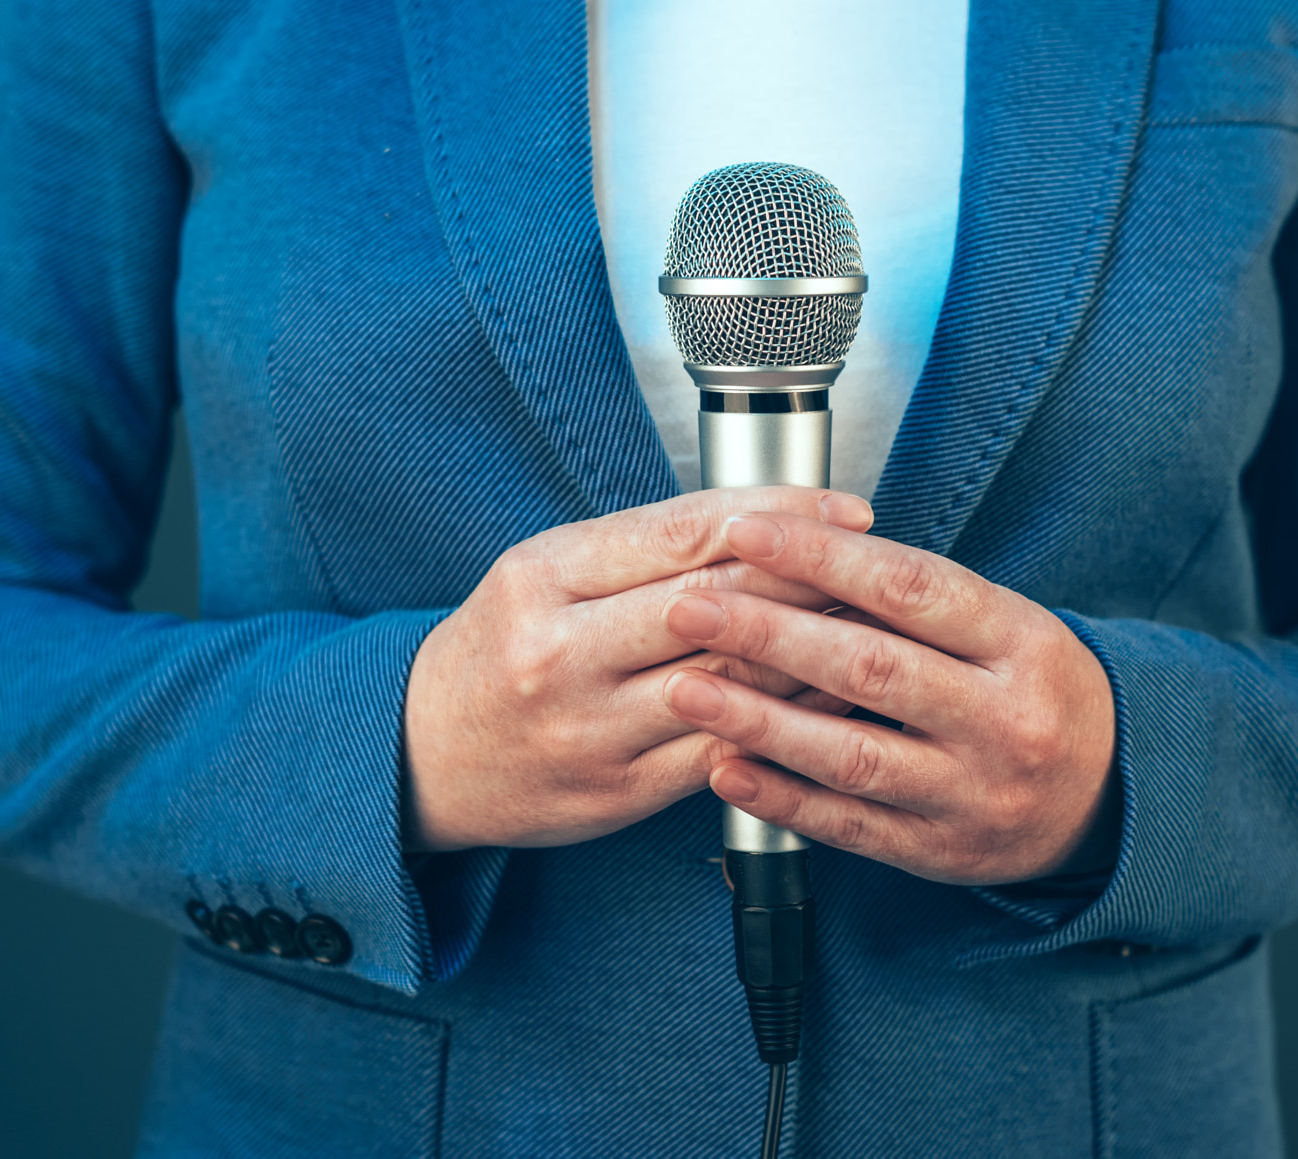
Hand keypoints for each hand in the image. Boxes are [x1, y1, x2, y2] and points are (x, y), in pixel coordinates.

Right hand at [403, 489, 876, 850]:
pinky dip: (787, 718)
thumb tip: (761, 518)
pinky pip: (726, 749)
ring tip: (870, 625)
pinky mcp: (618, 791)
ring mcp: (590, 729)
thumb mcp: (544, 573)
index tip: (842, 507)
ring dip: (813, 650)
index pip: (683, 533)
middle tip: (875, 561)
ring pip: (730, 680)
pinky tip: (829, 697)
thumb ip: (640, 548)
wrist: (421, 756)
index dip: (778, 515)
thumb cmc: (498, 651)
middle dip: (810, 576)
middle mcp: (561, 653)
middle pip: (715, 602)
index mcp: (542, 578)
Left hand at [660, 513, 1119, 884]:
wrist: (1112, 794)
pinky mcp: (944, 851)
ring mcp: (976, 792)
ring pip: (853, 754)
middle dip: (768, 633)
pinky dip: (781, 799)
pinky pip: (851, 826)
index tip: (744, 531)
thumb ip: (912, 598)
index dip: (821, 555)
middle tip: (690, 608)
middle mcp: (1004, 718)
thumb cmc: (1032, 688)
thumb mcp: (1004, 625)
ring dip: (759, 721)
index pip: (910, 586)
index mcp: (1020, 641)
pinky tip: (725, 769)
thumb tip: (798, 549)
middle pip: (871, 668)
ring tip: (687, 687)